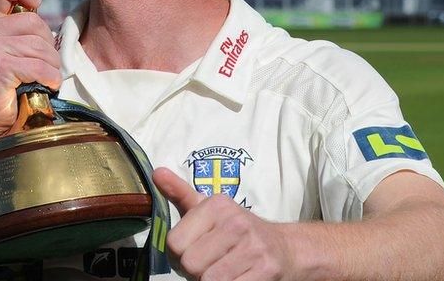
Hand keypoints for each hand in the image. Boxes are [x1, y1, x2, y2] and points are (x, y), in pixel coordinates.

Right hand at [0, 0, 61, 140]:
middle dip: (47, 46)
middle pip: (35, 22)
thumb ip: (13, 28)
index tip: (35, 4)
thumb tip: (37, 4)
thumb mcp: (0, 50)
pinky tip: (45, 86)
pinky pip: (40, 66)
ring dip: (51, 66)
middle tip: (42, 67)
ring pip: (41, 46)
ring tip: (42, 79)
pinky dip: (50, 79)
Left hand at [154, 167, 298, 280]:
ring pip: (209, 280)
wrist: (286, 249)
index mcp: (217, 205)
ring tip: (223, 271)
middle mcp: (236, 222)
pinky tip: (238, 278)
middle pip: (190, 264)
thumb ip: (180, 194)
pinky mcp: (267, 270)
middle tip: (210, 265)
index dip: (179, 255)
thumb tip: (157, 173)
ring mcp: (253, 247)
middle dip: (196, 271)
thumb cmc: (238, 231)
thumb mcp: (210, 209)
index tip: (193, 252)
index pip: (174, 243)